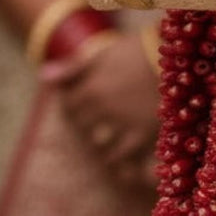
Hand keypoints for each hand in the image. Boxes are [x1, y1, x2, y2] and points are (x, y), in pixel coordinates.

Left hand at [42, 30, 159, 186]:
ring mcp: (125, 127)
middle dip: (84, 121)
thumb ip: (71, 69)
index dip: (70, 102)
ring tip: (107, 134)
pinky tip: (123, 159)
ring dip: (102, 142)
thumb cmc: (134, 51)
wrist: (172, 58)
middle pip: (84, 126)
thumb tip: (43, 77)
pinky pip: (126, 161)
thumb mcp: (100, 55)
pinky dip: (121, 164)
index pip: (69, 105)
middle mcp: (104, 112)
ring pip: (103, 146)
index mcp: (90, 90)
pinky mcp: (147, 138)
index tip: (74, 97)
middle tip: (91, 115)